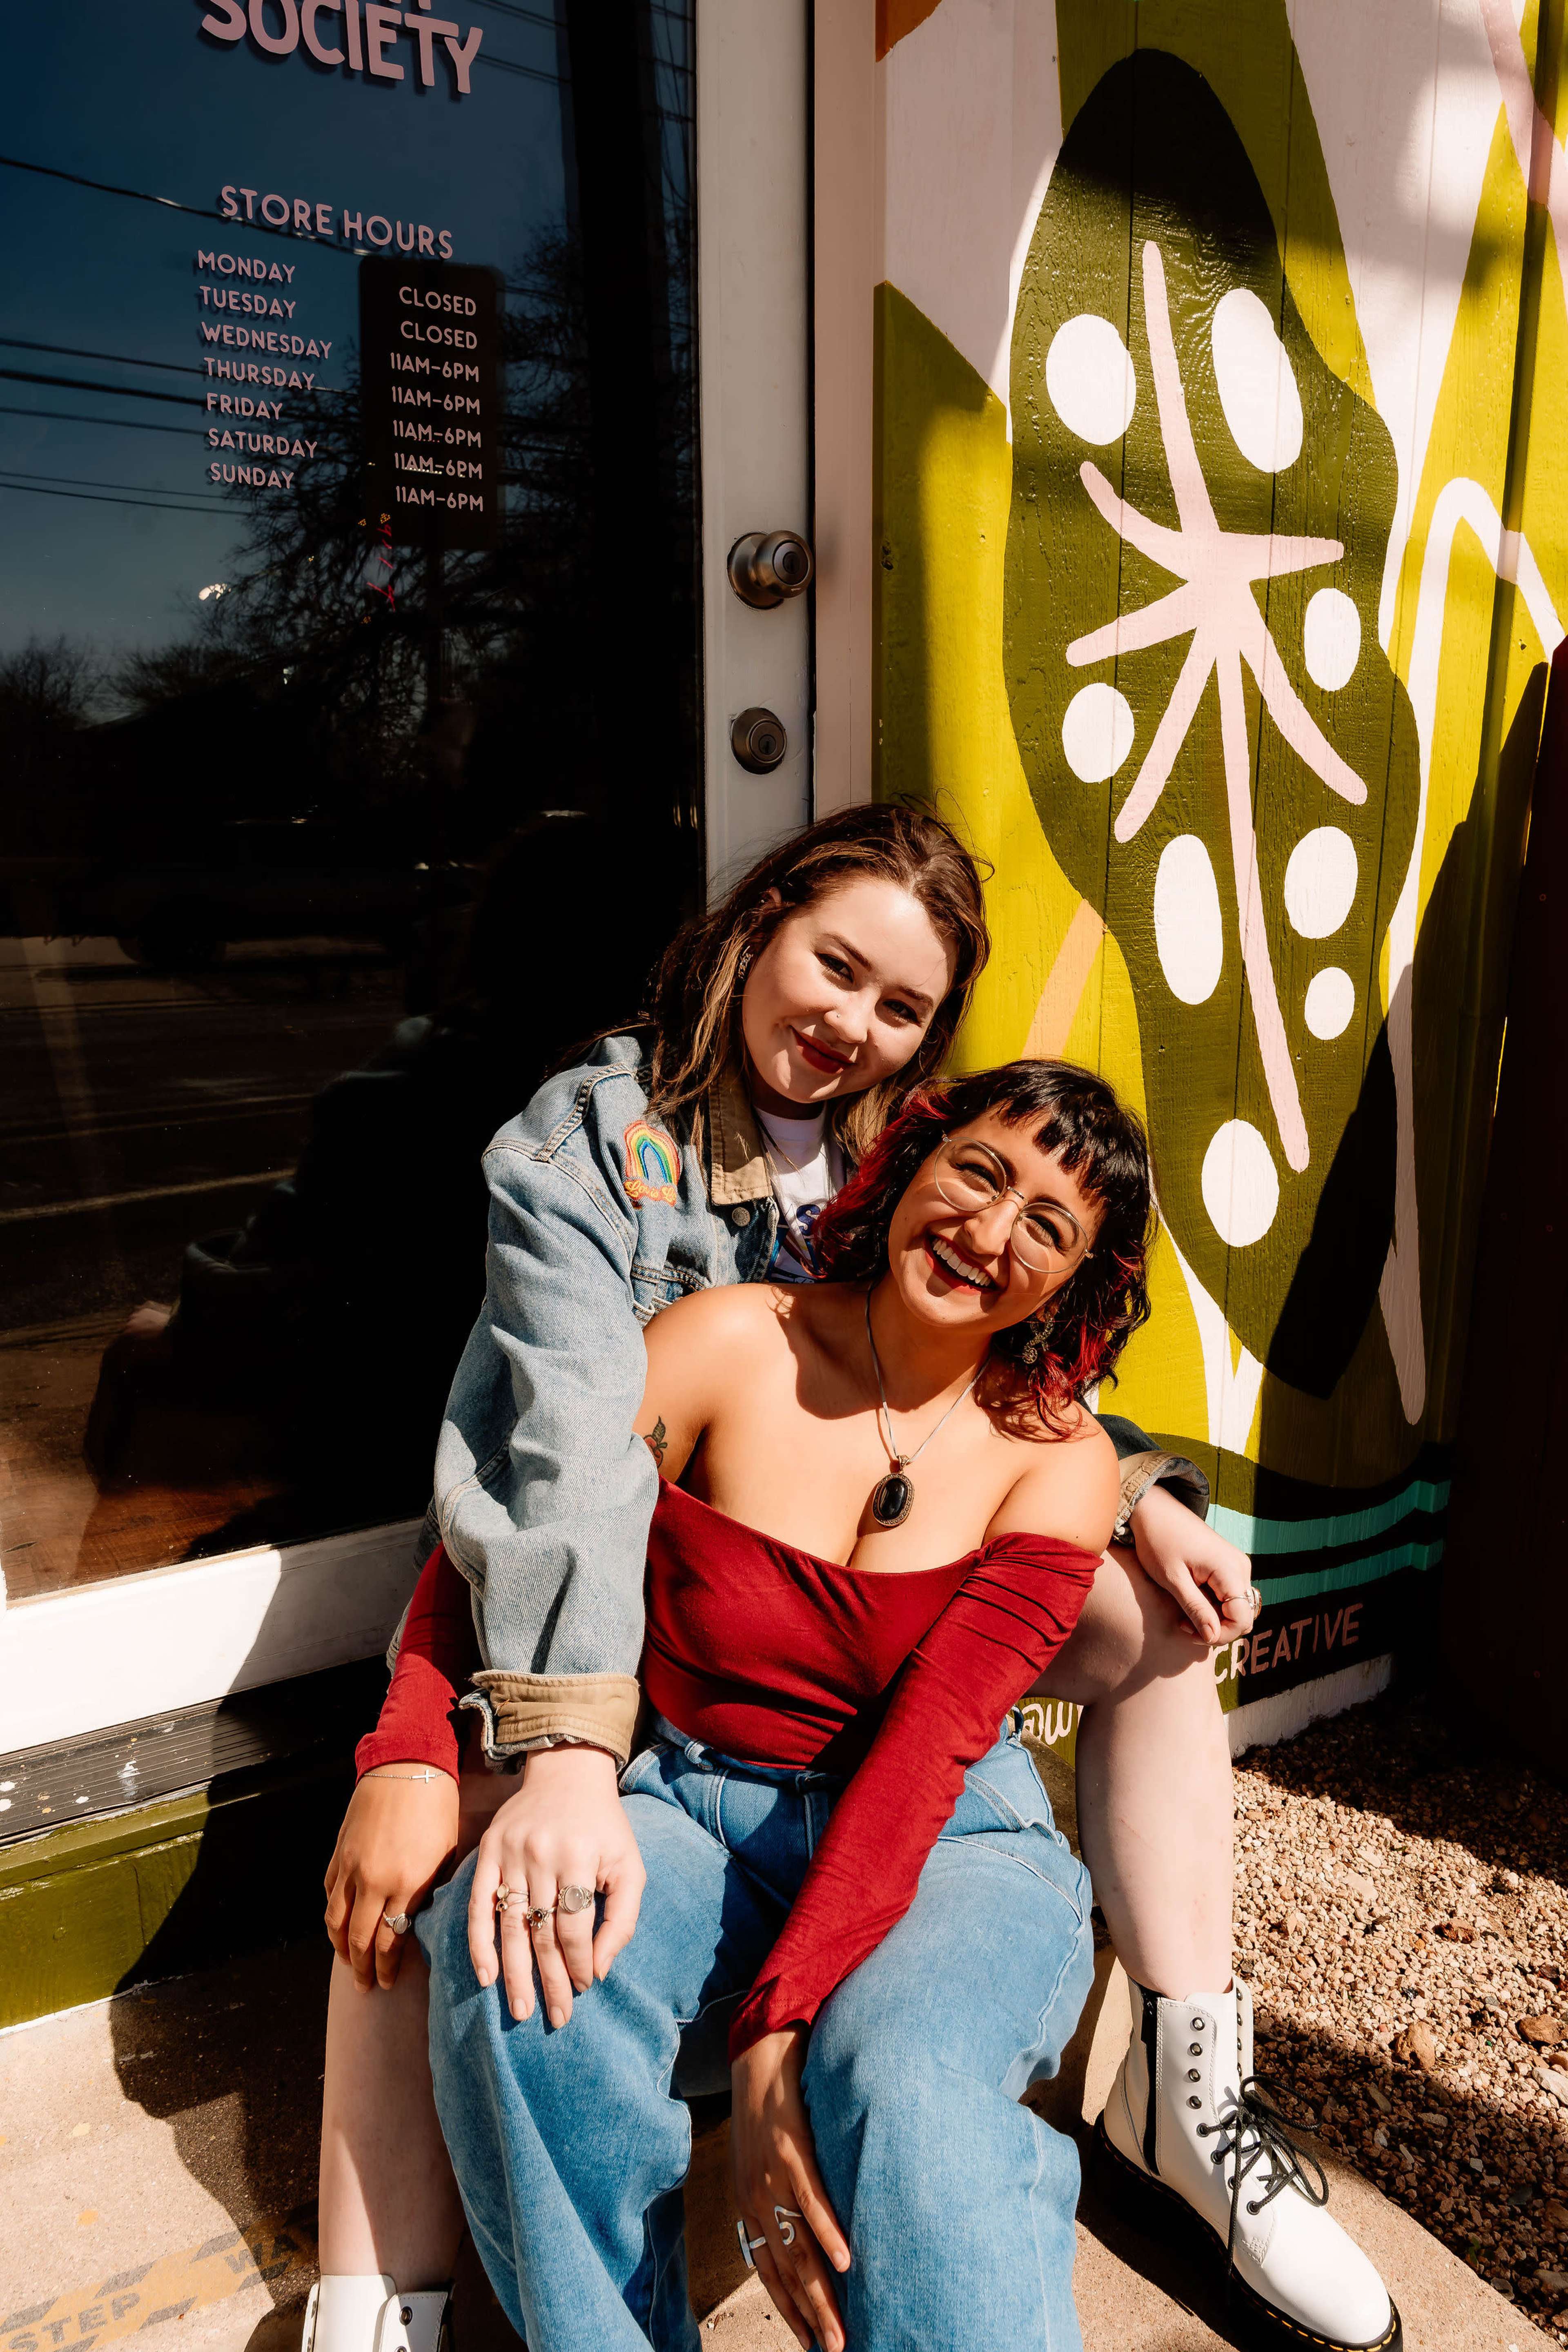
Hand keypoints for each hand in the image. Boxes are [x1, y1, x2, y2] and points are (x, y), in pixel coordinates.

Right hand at [323, 1764, 459, 1989]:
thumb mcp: (445, 1854)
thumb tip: (418, 1922)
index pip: (390, 1942)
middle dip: (362, 1969)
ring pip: (336, 1921)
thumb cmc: (438, 1809)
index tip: (388, 1984)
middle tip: (365, 1987)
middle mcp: (375, 1881)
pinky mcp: (338, 1853)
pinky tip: (338, 1925)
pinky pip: (329, 1893)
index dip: (387, 1968)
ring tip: (348, 1964)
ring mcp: (351, 1868)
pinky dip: (332, 1914)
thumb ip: (429, 1892)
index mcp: (407, 1884)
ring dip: (340, 1948)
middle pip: (359, 1939)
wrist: (408, 1766)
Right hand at [466, 1746, 644, 2025]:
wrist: (568, 1773)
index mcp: (580, 1857)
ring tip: (520, 2010)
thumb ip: (622, 1919)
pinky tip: (485, 1974)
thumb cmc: (605, 1827)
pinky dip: (479, 1942)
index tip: (584, 1988)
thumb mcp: (630, 1866)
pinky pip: (479, 1904)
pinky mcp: (488, 1850)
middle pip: (542, 1932)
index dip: (580, 1963)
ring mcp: (511, 1852)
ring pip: (511, 1925)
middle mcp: (542, 1854)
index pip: (574, 1927)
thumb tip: (600, 1970)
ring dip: (515, 1973)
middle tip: (555, 2019)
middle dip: (550, 1981)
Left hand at [731, 2027, 849, 2351]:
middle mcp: (755, 2197)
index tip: (806, 2340)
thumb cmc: (767, 2104)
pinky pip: (811, 2201)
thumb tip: (802, 2225)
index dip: (786, 2308)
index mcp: (748, 2202)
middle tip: (833, 2349)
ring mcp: (772, 2176)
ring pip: (799, 2247)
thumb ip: (778, 2192)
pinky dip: (828, 2234)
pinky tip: (845, 2263)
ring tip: (840, 2328)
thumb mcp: (762, 2156)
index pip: (767, 2269)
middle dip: (810, 2316)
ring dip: (822, 2293)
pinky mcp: (792, 2151)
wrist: (759, 2051)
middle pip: (786, 2270)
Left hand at [1129, 1479, 1256, 1646]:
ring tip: (1183, 1614)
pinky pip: (1230, 1595)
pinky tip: (1190, 1601)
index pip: (1241, 1619)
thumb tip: (1212, 1636)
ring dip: (1213, 1617)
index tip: (1189, 1632)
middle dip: (1216, 1628)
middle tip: (1183, 1625)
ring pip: (1237, 1607)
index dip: (1220, 1635)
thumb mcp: (1173, 1579)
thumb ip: (1195, 1608)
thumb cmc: (1159, 1541)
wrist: (1155, 1509)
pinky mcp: (1228, 1565)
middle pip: (1243, 1615)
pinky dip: (1213, 1605)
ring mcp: (1236, 1564)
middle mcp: (1241, 1567)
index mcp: (1230, 1569)